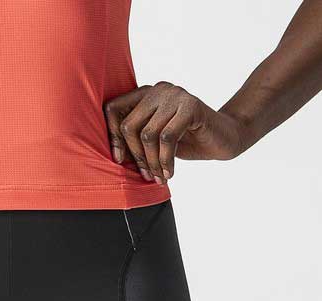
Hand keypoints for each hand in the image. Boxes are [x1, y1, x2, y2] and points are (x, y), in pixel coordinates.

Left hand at [105, 82, 249, 183]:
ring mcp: (175, 95)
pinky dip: (165, 160)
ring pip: (148, 135)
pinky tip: (170, 172)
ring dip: (152, 162)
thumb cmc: (186, 141)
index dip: (112, 136)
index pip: (112, 109)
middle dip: (136, 157)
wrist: (223, 139)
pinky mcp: (190, 106)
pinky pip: (167, 138)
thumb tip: (113, 156)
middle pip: (129, 126)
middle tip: (147, 175)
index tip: (120, 160)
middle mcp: (158, 90)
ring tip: (159, 177)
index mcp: (144, 95)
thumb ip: (135, 140)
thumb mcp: (155, 141)